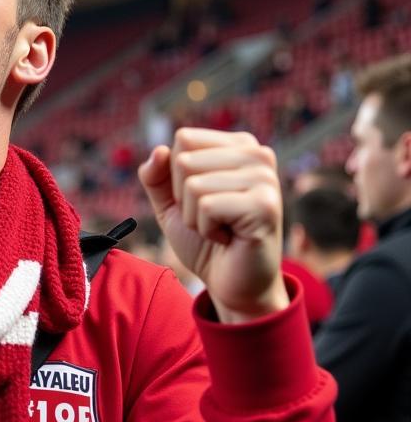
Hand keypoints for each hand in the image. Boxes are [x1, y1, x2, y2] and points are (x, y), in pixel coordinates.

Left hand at [138, 128, 288, 322]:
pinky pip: (206, 207)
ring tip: (220, 228)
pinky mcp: (266, 205)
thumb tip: (159, 150)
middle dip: (184, 199)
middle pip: (184, 161)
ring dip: (195, 217)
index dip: (176, 176)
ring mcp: (265, 178)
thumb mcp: (170, 203)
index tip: (200, 199)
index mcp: (239, 145)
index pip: (184, 139)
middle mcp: (257, 154)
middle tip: (211, 217)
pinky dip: (206, 229)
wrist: (230, 282)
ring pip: (193, 185)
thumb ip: (157, 175)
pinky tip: (229, 237)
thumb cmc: (203, 239)